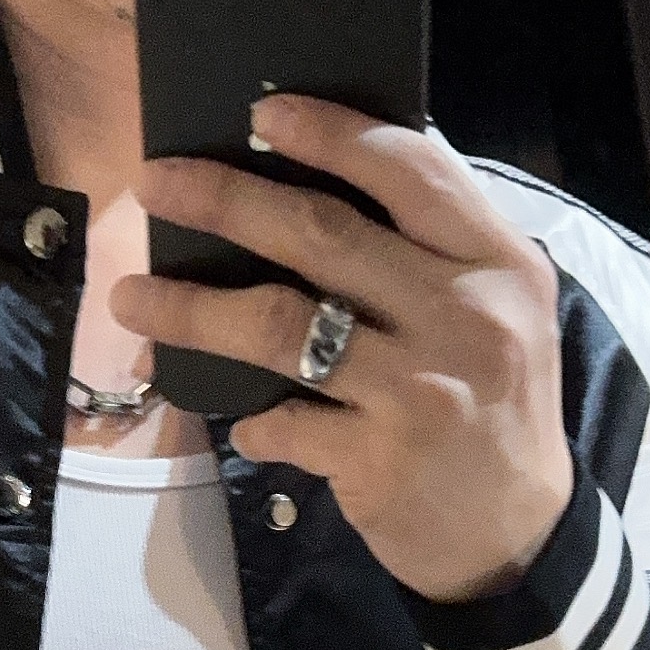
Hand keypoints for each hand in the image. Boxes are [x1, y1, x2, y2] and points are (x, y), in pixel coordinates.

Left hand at [112, 97, 574, 605]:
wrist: (518, 537)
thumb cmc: (491, 405)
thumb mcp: (495, 312)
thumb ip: (430, 252)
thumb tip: (309, 183)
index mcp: (497, 263)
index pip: (411, 170)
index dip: (331, 134)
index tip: (261, 112)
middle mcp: (465, 317)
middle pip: (322, 235)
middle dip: (224, 200)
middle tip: (154, 183)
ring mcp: (420, 390)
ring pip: (279, 326)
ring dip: (191, 308)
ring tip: (131, 298)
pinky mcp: (380, 459)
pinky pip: (283, 422)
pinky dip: (253, 422)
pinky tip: (247, 423)